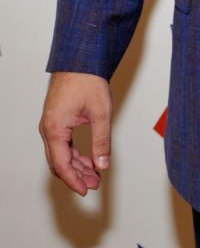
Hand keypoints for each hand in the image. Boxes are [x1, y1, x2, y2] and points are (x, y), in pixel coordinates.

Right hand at [39, 71, 111, 195]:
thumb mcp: (100, 113)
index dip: (74, 180)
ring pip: (61, 153)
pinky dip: (74, 153)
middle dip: (76, 175)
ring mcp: (51, 123)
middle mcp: (48, 128)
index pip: (61, 164)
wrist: (81, 57)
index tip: (85, 191)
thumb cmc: (88, 80)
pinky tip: (88, 158)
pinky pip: (63, 142)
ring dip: (76, 165)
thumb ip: (102, 140)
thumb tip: (103, 164)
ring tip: (94, 174)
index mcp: (55, 128)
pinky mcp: (57, 118)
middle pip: (59, 161)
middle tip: (94, 184)